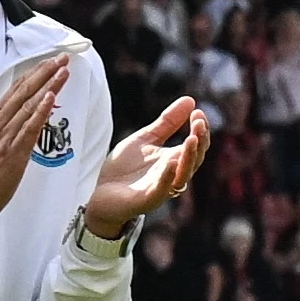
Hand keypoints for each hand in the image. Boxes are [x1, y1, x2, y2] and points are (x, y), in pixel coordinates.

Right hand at [0, 57, 70, 226]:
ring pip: (27, 105)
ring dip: (47, 86)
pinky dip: (39, 111)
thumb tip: (31, 113)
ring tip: (62, 71)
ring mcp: (4, 138)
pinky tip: (50, 97)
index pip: (15, 90)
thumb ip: (9, 127)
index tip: (50, 61)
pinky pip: (28, 128)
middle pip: (22, 91)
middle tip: (62, 57)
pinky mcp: (12, 153)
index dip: (33, 73)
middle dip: (43, 72)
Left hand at [81, 97, 211, 242]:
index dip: (200, 129)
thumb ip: (167, 122)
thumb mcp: (146, 138)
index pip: (196, 145)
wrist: (98, 192)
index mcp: (174, 160)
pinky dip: (168, 177)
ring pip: (182, 175)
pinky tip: (170, 161)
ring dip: (189, 158)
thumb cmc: (124, 168)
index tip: (197, 112)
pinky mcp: (146, 200)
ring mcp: (160, 188)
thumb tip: (190, 100)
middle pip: (194, 160)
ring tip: (191, 139)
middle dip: (199, 141)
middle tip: (198, 122)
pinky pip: (162, 190)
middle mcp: (172, 175)